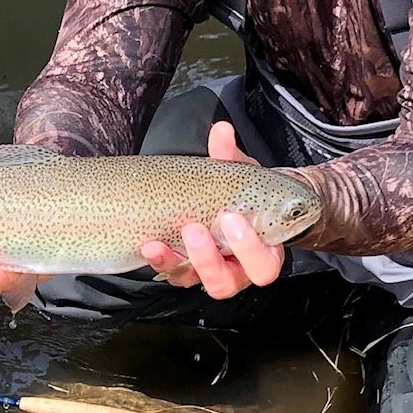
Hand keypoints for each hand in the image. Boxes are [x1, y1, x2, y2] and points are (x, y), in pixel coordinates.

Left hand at [140, 122, 283, 298]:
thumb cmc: (242, 193)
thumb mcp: (240, 173)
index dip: (249, 249)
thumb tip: (221, 130)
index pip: (263, 265)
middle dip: (208, 259)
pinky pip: (173, 273)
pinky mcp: (185, 268)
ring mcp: (209, 271)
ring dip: (177, 262)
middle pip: (227, 282)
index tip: (231, 217)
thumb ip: (230, 155)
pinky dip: (161, 261)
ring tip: (159, 242)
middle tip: (194, 229)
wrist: (228, 202)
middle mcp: (237, 269)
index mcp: (263, 251)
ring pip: (196, 281)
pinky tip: (149, 245)